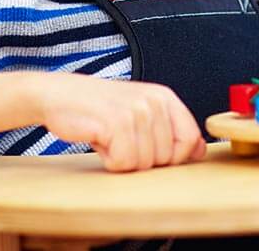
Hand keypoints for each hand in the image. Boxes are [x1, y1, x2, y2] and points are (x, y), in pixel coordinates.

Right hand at [34, 73, 205, 171]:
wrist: (58, 95)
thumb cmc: (98, 108)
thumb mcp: (140, 112)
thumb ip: (170, 129)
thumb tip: (200, 151)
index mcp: (164, 97)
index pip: (190, 141)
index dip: (172, 156)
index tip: (147, 148)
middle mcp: (155, 101)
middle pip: (166, 158)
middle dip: (141, 157)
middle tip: (119, 137)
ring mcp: (137, 111)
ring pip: (144, 163)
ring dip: (122, 158)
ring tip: (108, 135)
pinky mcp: (117, 123)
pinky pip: (123, 163)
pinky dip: (108, 159)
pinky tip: (99, 138)